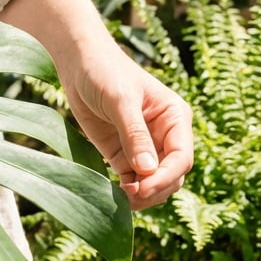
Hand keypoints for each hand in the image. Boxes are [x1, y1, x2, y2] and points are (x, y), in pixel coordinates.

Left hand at [56, 43, 192, 209]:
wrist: (78, 63)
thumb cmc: (105, 71)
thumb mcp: (120, 100)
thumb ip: (134, 134)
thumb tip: (148, 171)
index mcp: (175, 118)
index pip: (182, 157)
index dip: (166, 176)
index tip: (143, 187)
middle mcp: (165, 135)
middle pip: (172, 176)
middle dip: (155, 190)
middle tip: (130, 196)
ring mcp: (145, 148)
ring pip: (155, 184)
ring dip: (143, 196)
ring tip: (121, 197)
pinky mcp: (124, 155)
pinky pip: (133, 182)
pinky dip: (127, 193)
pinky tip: (113, 194)